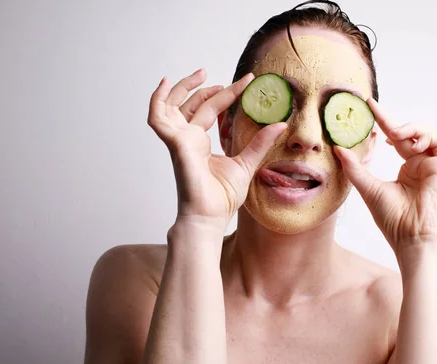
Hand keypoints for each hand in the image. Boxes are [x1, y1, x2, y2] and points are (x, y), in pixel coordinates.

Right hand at [148, 69, 286, 223]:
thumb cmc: (221, 197)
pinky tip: (165, 85)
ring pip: (172, 106)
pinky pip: (158, 119)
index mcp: (201, 142)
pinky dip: (157, 101)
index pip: (213, 110)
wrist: (210, 217)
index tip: (246, 82)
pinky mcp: (176, 144)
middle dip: (204, 87)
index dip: (227, 94)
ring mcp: (180, 140)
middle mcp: (188, 139)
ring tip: (201, 74)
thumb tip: (280, 124)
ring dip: (183, 88)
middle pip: (192, 104)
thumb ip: (259, 143)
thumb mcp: (247, 163)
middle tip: (221, 77)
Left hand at [333, 98, 436, 257]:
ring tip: (392, 133)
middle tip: (371, 106)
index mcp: (407, 169)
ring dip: (409, 128)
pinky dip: (426, 136)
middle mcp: (420, 164)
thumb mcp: (368, 189)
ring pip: (427, 132)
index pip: (394, 139)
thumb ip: (355, 168)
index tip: (367, 108)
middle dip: (390, 119)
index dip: (383, 122)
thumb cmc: (394, 220)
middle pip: (408, 132)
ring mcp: (433, 165)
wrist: (412, 238)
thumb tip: (338, 148)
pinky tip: (410, 143)